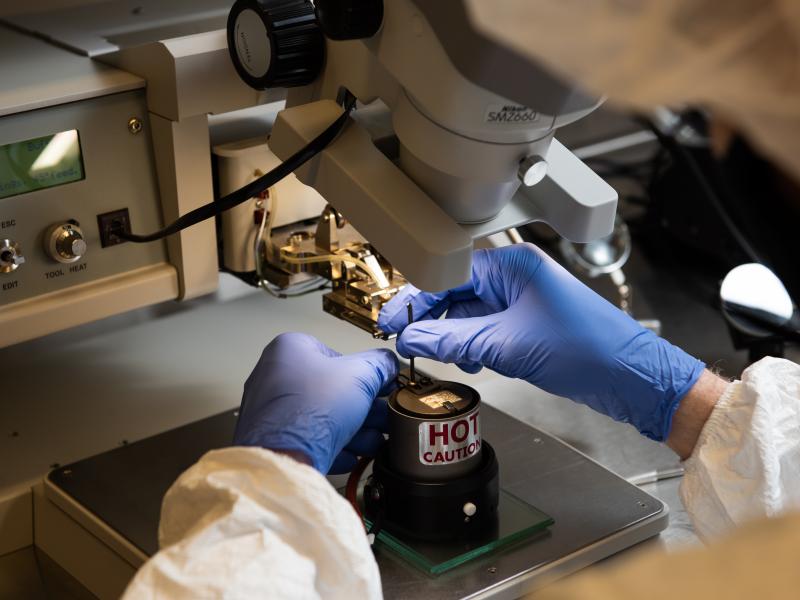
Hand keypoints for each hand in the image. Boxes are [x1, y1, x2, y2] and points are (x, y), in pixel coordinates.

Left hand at [234, 333, 397, 472]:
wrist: (285, 456)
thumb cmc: (313, 409)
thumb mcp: (360, 375)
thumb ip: (380, 364)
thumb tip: (387, 364)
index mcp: (291, 350)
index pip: (337, 355)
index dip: (365, 373)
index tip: (383, 387)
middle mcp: (275, 376)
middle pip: (333, 390)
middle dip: (364, 408)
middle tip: (383, 417)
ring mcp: (272, 410)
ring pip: (323, 417)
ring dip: (355, 430)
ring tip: (373, 440)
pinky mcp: (274, 440)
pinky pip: (310, 440)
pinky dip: (333, 446)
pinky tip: (351, 455)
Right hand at [378, 244, 704, 441]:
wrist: (631, 378)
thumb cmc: (588, 348)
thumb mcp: (509, 344)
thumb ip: (454, 339)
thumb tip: (413, 336)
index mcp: (513, 266)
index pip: (448, 275)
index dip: (415, 298)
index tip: (392, 321)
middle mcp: (515, 279)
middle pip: (454, 295)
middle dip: (430, 320)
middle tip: (405, 341)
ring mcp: (520, 304)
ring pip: (467, 316)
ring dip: (451, 337)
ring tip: (440, 356)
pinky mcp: (525, 328)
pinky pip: (484, 333)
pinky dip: (470, 348)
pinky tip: (467, 362)